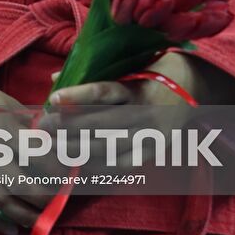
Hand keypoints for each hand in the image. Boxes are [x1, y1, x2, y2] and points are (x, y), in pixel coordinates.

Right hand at [0, 81, 57, 234]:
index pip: (34, 153)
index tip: (68, 177)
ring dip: (23, 216)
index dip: (54, 168)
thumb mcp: (10, 105)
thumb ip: (32, 124)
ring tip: (39, 222)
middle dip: (42, 198)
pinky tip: (12, 229)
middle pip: (19, 183)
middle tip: (57, 204)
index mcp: (3, 127)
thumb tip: (59, 142)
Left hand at [44, 53, 197, 172]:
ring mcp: (149, 136)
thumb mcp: (126, 66)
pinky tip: (77, 166)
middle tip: (45, 126)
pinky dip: (97, 168)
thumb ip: (92, 73)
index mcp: (136, 87)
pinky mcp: (153, 153)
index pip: (103, 91)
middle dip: (69, 127)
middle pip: (101, 123)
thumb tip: (54, 77)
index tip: (54, 98)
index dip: (78, 95)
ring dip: (78, 150)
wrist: (189, 91)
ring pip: (109, 148)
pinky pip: (121, 167)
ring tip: (53, 147)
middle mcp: (143, 112)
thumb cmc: (149, 73)